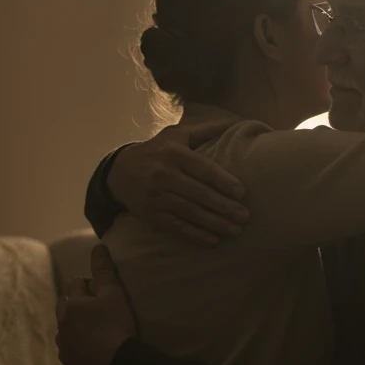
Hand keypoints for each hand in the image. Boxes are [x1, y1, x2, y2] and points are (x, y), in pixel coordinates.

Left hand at [55, 244, 138, 364]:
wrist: (116, 363)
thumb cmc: (116, 325)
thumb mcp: (114, 294)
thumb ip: (104, 270)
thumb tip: (98, 246)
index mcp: (73, 303)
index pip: (76, 284)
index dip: (90, 285)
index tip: (103, 293)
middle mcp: (63, 322)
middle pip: (65, 305)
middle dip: (76, 303)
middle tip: (97, 310)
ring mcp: (64, 343)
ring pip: (64, 327)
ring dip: (74, 324)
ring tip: (92, 329)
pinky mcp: (68, 360)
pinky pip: (67, 347)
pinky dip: (75, 344)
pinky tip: (87, 347)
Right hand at [109, 122, 250, 246]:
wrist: (120, 172)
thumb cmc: (158, 151)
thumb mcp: (177, 135)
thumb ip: (206, 130)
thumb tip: (235, 123)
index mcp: (174, 153)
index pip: (203, 169)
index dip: (223, 181)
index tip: (241, 193)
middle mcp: (164, 174)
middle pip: (199, 194)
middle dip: (224, 207)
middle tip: (244, 217)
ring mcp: (156, 197)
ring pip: (190, 212)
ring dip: (215, 224)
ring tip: (235, 231)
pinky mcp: (151, 215)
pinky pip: (177, 227)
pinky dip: (195, 235)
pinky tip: (213, 241)